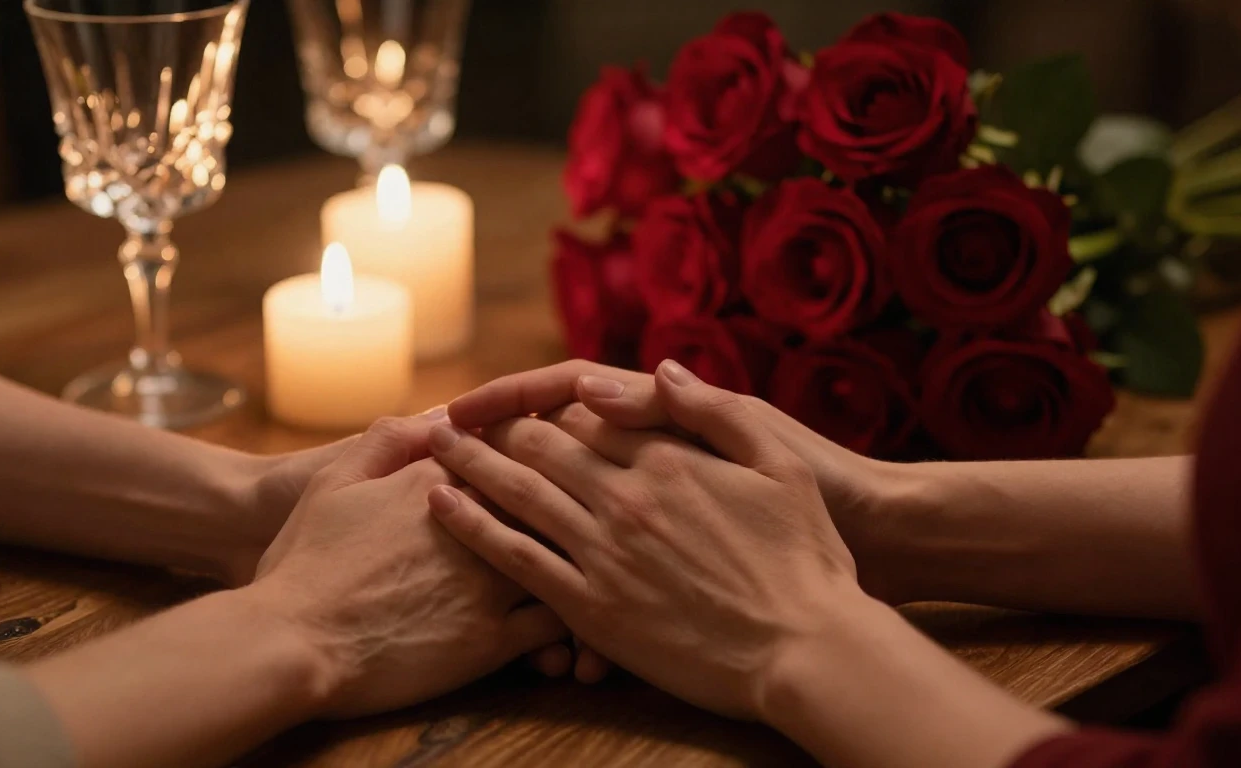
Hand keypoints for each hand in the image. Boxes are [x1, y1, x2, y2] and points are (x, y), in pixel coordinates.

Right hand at [247, 412, 566, 717]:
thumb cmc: (305, 561)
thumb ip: (392, 441)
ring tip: (604, 569)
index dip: (546, 453)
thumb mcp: (336, 481)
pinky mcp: (491, 642)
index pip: (518, 449)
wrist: (290, 643)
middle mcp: (477, 525)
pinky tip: (582, 627)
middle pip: (555, 496)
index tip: (562, 461)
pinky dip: (575, 622)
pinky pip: (556, 625)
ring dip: (588, 560)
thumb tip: (443, 415)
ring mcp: (489, 584)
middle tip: (598, 509)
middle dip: (582, 499)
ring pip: (569, 559)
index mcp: (442, 481)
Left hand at [448, 359, 908, 602]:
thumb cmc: (808, 558)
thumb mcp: (781, 464)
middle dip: (492, 426)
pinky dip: (474, 528)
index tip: (508, 396)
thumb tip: (661, 368)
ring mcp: (604, 552)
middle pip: (539, 446)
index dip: (540, 400)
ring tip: (432, 445)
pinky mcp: (592, 607)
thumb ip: (716, 410)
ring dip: (469, 464)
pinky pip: (517, 560)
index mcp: (669, 458)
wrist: (808, 651)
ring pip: (517, 494)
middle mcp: (626, 497)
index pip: (586, 413)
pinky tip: (443, 508)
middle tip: (452, 416)